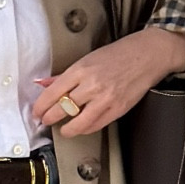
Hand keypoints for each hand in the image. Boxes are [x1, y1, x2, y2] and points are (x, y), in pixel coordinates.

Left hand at [33, 27, 184, 135]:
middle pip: (62, 108)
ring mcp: (105, 99)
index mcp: (81, 69)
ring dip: (66, 129)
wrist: (147, 55)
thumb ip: (66, 75)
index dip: (41, 105)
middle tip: (45, 120)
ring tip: (63, 129)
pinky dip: (85, 129)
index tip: (37, 111)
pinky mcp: (118, 109)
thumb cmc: (119, 54)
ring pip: (78, 122)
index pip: (53, 92)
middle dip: (49, 118)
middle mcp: (92, 85)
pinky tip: (80, 127)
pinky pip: (96, 125)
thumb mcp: (88, 59)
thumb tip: (45, 84)